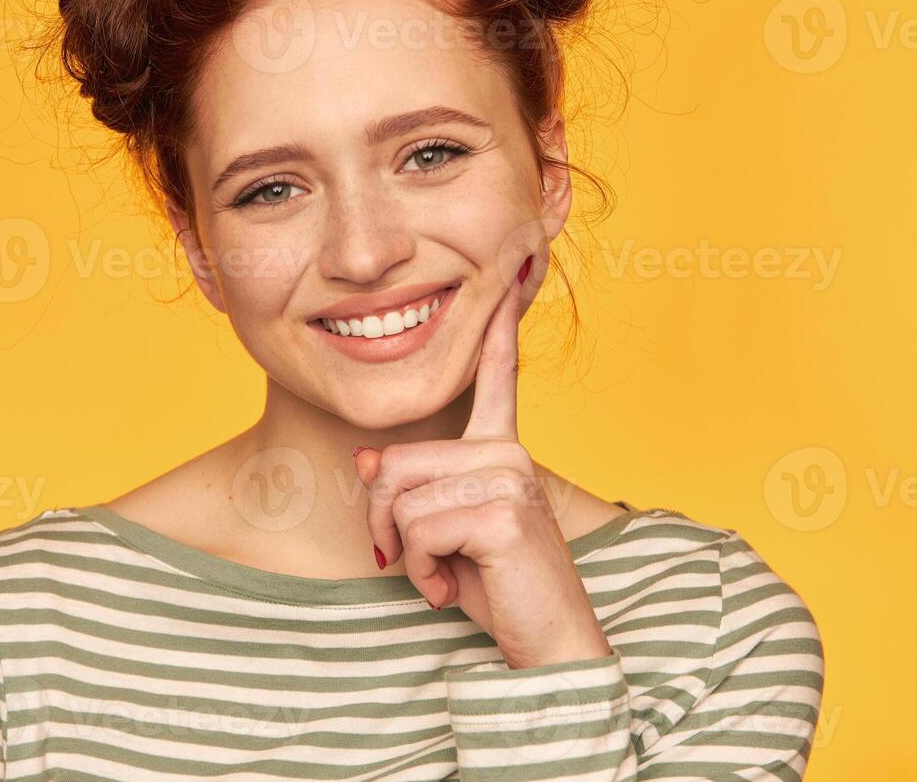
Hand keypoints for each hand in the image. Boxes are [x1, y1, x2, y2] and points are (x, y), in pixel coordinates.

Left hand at [352, 254, 612, 668]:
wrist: (545, 647)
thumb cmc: (496, 589)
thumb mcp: (437, 536)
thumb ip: (407, 493)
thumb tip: (371, 462)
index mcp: (499, 450)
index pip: (495, 378)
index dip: (496, 329)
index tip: (512, 269)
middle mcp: (507, 452)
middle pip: (394, 463)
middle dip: (385, 523)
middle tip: (420, 563)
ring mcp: (508, 475)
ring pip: (399, 498)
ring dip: (406, 553)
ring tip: (447, 575)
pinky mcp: (502, 509)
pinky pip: (416, 529)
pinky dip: (423, 572)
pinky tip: (455, 588)